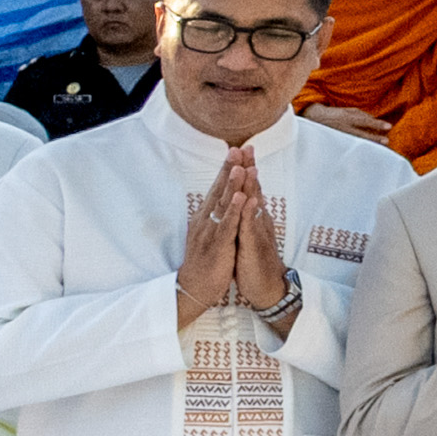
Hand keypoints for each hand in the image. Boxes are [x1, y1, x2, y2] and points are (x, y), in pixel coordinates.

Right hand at [174, 153, 263, 321]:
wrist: (194, 287)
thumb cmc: (205, 260)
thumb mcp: (211, 232)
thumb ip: (215, 215)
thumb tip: (220, 199)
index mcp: (206, 217)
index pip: (217, 188)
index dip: (226, 170)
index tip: (235, 150)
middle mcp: (206, 220)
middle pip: (219, 190)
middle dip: (229, 169)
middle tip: (237, 148)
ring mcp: (211, 231)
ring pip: (223, 205)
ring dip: (232, 185)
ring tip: (240, 166)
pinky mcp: (218, 245)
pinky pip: (228, 225)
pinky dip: (236, 211)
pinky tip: (243, 197)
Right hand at [301, 102, 395, 143]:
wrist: (311, 119)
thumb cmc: (334, 114)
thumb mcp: (347, 111)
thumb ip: (361, 115)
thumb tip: (375, 121)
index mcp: (345, 117)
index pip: (364, 120)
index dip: (376, 123)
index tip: (389, 126)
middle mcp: (341, 127)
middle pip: (360, 134)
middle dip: (374, 138)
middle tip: (387, 141)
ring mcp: (337, 137)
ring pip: (355, 143)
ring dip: (368, 146)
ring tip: (381, 150)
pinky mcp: (334, 145)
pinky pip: (347, 149)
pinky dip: (357, 151)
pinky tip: (367, 154)